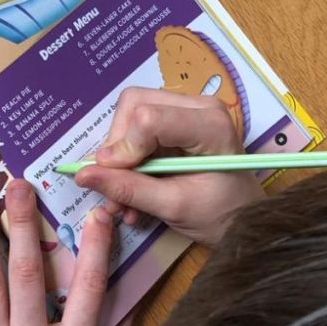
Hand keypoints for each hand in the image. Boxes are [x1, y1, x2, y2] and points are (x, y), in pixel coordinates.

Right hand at [75, 87, 263, 246]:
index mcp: (209, 123)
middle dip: (117, 149)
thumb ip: (128, 189)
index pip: (148, 118)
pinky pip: (135, 126)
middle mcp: (197, 105)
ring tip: (122, 198)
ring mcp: (186, 109)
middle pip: (133, 105)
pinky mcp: (175, 119)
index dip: (123, 148)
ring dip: (118, 157)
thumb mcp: (173, 207)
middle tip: (116, 190)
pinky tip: (131, 188)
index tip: (115, 180)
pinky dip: (126, 157)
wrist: (245, 220)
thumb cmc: (221, 215)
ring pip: (128, 114)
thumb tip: (81, 175)